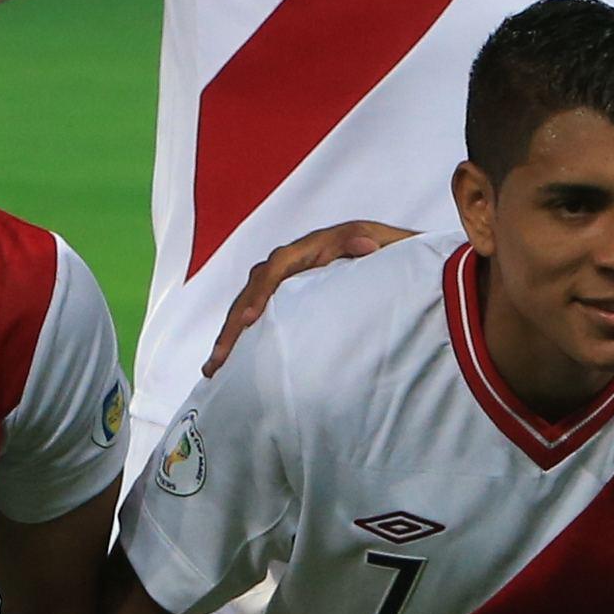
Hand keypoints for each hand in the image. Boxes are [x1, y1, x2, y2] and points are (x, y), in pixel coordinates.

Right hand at [207, 221, 408, 373]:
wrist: (400, 256)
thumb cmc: (395, 253)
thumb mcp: (390, 246)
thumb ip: (375, 246)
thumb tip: (364, 246)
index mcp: (315, 248)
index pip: (277, 268)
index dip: (260, 293)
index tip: (248, 321)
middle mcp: (295, 262)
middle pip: (254, 289)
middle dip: (233, 324)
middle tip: (218, 359)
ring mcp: (291, 280)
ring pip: (250, 304)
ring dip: (230, 334)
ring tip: (213, 368)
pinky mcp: (292, 298)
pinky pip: (261, 314)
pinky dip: (244, 336)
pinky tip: (229, 363)